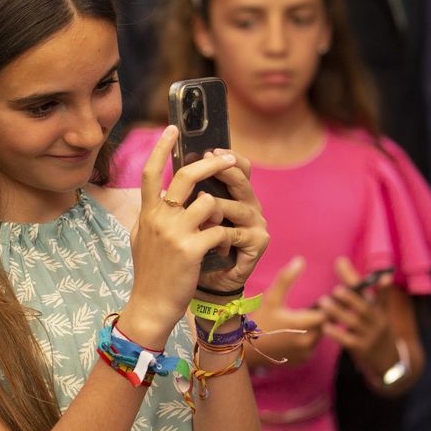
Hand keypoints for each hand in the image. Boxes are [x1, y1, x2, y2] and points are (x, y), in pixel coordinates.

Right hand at [122, 127, 254, 348]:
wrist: (151, 306)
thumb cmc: (150, 274)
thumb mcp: (142, 238)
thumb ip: (150, 215)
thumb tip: (159, 196)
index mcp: (147, 213)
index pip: (150, 172)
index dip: (162, 148)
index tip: (173, 129)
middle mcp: (158, 218)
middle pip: (185, 177)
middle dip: (210, 164)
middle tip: (227, 159)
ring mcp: (174, 233)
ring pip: (209, 203)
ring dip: (221, 214)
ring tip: (221, 230)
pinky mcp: (191, 250)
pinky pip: (219, 230)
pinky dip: (227, 238)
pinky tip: (223, 250)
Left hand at [194, 148, 270, 295]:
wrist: (204, 282)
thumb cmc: (193, 246)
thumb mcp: (185, 215)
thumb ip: (186, 193)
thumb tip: (172, 166)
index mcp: (234, 194)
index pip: (239, 167)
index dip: (226, 155)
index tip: (208, 148)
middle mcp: (249, 205)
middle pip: (242, 180)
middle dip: (223, 169)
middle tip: (207, 160)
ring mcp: (256, 224)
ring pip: (236, 207)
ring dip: (214, 207)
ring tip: (198, 206)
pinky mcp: (258, 243)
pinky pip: (236, 233)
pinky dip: (219, 235)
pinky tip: (206, 236)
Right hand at [241, 257, 325, 368]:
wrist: (247, 350)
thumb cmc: (258, 321)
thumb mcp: (271, 298)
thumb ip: (286, 278)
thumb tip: (300, 260)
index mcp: (302, 324)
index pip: (327, 313)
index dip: (325, 306)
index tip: (320, 301)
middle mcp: (307, 341)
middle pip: (325, 326)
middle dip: (321, 317)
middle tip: (313, 309)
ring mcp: (305, 353)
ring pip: (320, 337)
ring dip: (315, 329)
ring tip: (303, 322)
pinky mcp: (302, 361)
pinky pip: (312, 348)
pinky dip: (308, 341)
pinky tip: (296, 335)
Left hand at [319, 257, 395, 374]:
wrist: (390, 361)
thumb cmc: (377, 330)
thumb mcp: (379, 312)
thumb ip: (371, 293)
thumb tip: (374, 271)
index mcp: (380, 309)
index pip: (374, 291)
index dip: (360, 279)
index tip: (346, 263)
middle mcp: (377, 321)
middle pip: (364, 307)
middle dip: (351, 298)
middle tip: (336, 289)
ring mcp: (370, 336)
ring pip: (354, 323)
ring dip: (338, 312)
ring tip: (323, 302)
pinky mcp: (362, 349)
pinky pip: (348, 341)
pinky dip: (337, 333)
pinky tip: (325, 327)